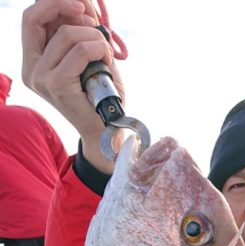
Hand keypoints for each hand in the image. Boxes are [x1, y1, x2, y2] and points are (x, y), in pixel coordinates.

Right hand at [22, 0, 124, 171]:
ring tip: (106, 53)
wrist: (107, 129)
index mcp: (33, 61)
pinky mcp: (56, 84)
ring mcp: (40, 78)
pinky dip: (98, 48)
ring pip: (66, 33)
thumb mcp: (87, 55)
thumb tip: (81, 3)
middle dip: (69, 7)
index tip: (81, 5)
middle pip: (38, 18)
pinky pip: (79, 50)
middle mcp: (31, 69)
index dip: (54, 3)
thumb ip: (78, 31)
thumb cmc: (100, 94)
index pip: (32, 18)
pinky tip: (106, 59)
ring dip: (95, 36)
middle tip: (94, 20)